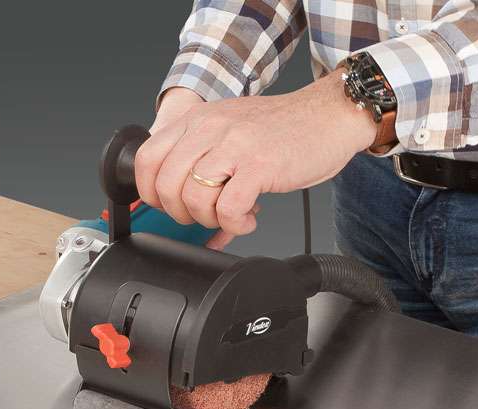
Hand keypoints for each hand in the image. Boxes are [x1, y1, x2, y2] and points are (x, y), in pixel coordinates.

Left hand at [135, 73, 376, 245]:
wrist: (330, 115)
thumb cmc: (282, 130)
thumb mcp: (232, 136)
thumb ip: (205, 169)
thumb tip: (192, 219)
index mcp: (197, 120)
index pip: (147, 159)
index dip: (151, 192)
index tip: (170, 205)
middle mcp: (210, 129)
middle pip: (165, 185)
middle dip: (182, 213)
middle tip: (206, 214)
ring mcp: (234, 146)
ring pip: (193, 199)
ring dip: (210, 220)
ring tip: (231, 215)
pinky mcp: (259, 165)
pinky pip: (227, 209)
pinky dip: (234, 224)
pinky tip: (248, 217)